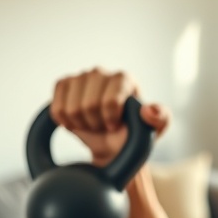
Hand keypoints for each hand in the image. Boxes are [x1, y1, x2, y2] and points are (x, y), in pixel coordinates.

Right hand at [50, 67, 169, 166]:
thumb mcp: (153, 130)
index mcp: (125, 79)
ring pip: (71, 108)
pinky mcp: (63, 85)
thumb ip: (160, 119)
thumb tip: (147, 110)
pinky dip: (64, 121)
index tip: (116, 126)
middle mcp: (101, 72)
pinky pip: (56, 107)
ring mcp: (80, 77)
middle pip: (88, 105)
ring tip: (92, 123)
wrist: (112, 144)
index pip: (110, 101)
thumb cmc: (133, 134)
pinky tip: (77, 120)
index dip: (110, 119)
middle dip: (96, 123)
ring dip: (81, 124)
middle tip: (104, 126)